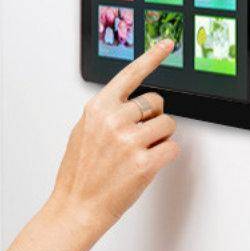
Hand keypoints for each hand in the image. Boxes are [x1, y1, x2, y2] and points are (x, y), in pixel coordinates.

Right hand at [51, 38, 181, 236]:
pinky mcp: (144, 163)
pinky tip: (147, 164)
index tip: (166, 44)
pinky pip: (173, 148)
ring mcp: (129, 141)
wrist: (76, 206)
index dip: (151, 57)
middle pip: (156, 102)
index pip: (130, 75)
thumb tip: (127, 104)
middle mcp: (113, 120)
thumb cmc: (78, 173)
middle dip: (153, 117)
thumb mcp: (82, 132)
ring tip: (139, 153)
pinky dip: (166, 155)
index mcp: (98, 109)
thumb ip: (104, 114)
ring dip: (160, 138)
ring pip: (168, 125)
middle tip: (139, 137)